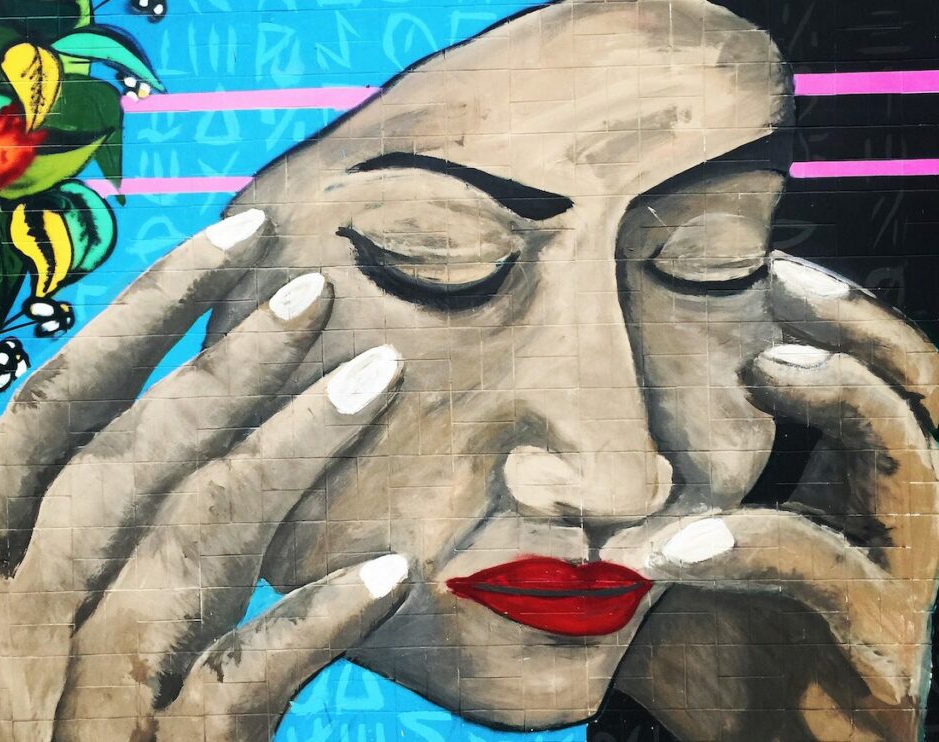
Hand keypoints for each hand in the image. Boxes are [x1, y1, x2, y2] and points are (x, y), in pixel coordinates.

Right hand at [0, 209, 409, 740]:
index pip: (53, 408)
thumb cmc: (76, 707)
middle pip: (128, 459)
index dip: (139, 315)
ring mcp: (91, 696)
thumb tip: (216, 392)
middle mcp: (22, 622)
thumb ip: (114, 512)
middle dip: (226, 364)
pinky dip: (313, 617)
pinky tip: (390, 573)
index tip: (234, 242)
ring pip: (187, 546)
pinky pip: (243, 675)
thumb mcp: (59, 602)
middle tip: (318, 295)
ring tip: (376, 380)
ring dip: (289, 451)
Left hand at [602, 253, 938, 738]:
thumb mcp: (683, 576)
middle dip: (863, 329)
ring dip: (844, 401)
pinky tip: (666, 551)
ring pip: (914, 465)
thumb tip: (530, 479)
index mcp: (860, 500)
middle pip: (922, 399)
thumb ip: (637, 517)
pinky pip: (829, 575)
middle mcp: (903, 531)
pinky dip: (747, 546)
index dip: (848, 321)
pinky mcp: (888, 654)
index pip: (885, 386)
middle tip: (788, 282)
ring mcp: (909, 589)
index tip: (777, 268)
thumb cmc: (734, 673)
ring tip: (767, 369)